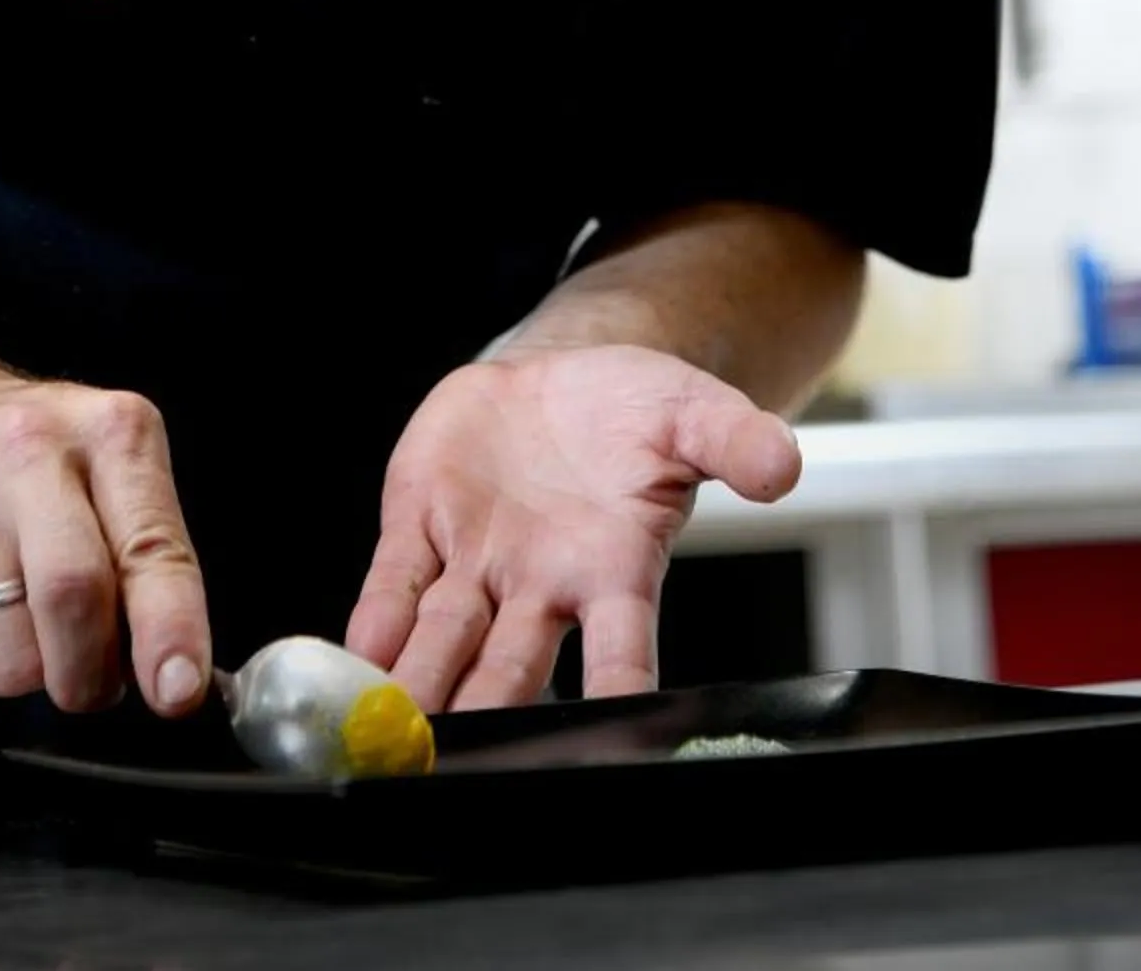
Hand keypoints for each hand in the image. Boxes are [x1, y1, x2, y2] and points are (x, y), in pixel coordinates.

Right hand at [0, 378, 210, 717]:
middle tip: (91, 677)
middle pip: (70, 597)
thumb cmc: (38, 461)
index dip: (171, 628)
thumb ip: (150, 560)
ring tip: (22, 626)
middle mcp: (31, 456)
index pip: (150, 544)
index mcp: (111, 435)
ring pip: (4, 658)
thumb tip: (174, 677)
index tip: (178, 690)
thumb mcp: (114, 471)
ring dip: (25, 677)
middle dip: (89, 673)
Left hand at [345, 345, 800, 711]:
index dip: (617, 693)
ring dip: (422, 686)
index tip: (612, 741)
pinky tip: (359, 659)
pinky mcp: (422, 525)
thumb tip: (781, 465)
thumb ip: (735, 439)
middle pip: (515, 664)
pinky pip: (395, 583)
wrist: (564, 377)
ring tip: (398, 734)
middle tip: (464, 763)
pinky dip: (377, 622)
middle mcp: (543, 585)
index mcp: (615, 568)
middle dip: (490, 711)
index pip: (622, 648)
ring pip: (447, 639)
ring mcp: (478, 562)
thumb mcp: (694, 412)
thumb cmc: (635, 414)